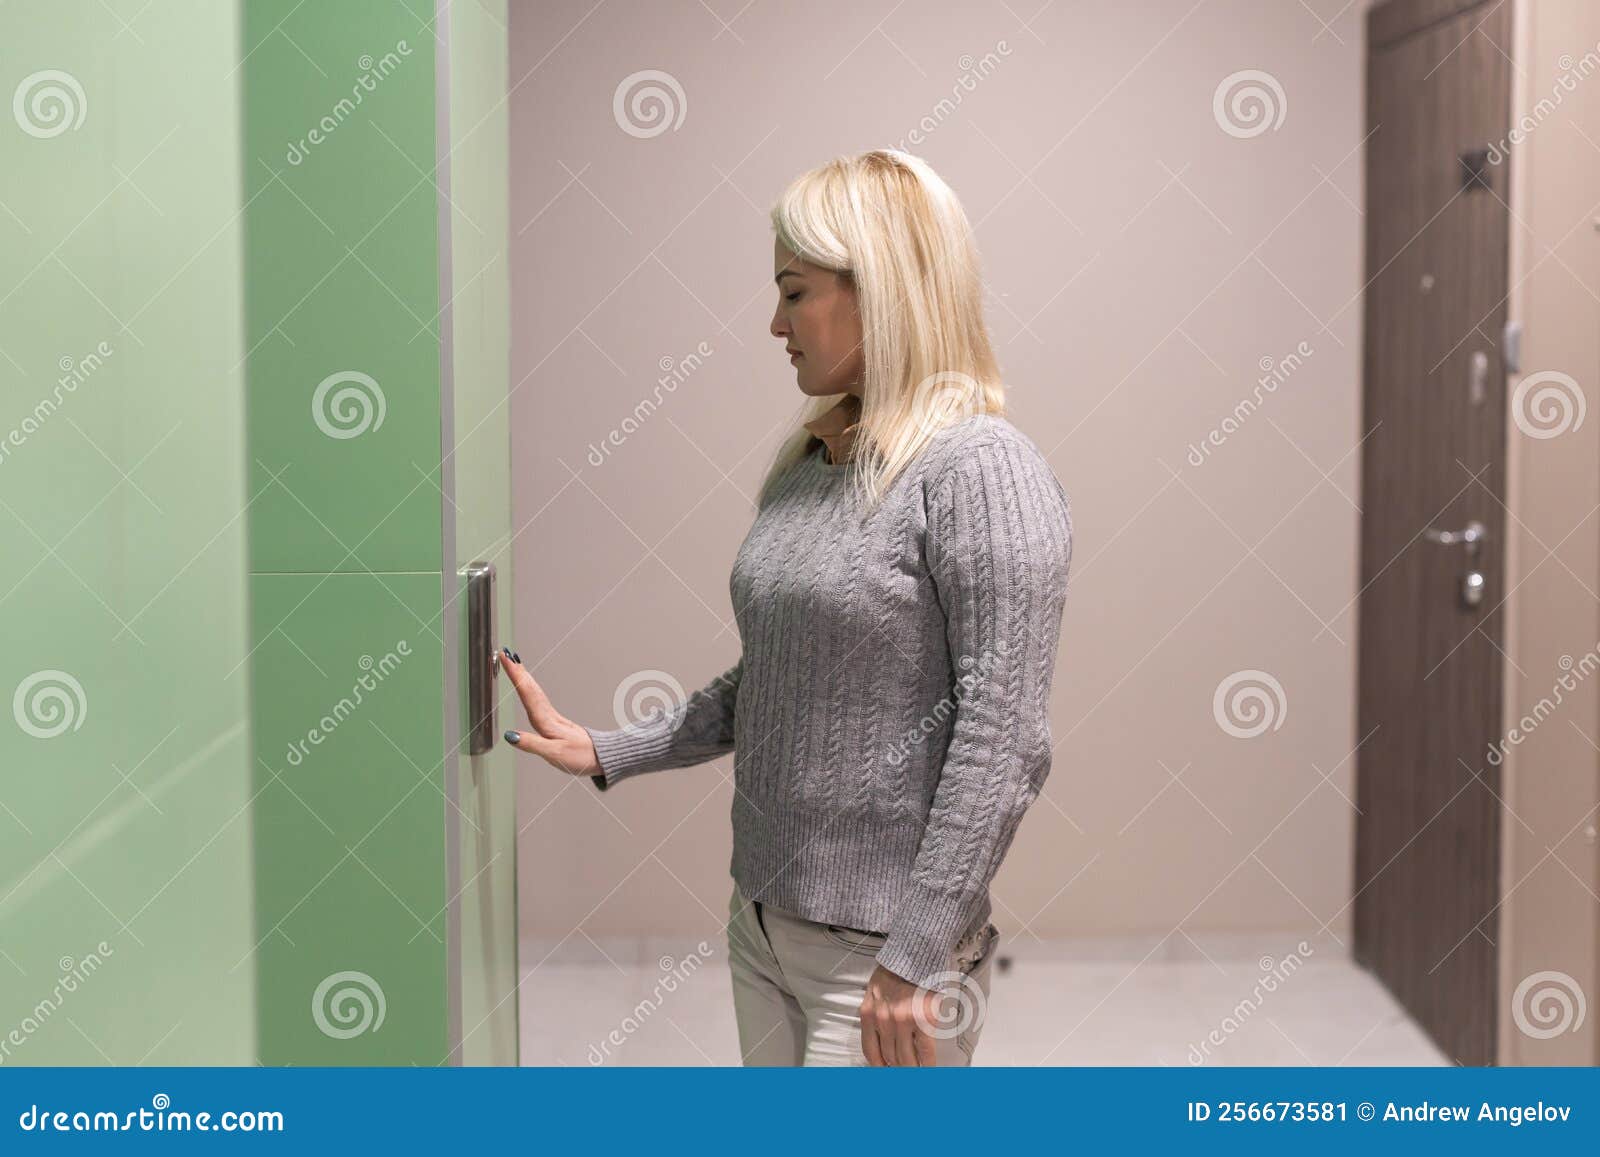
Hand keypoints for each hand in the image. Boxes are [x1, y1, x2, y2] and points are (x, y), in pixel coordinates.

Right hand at [497, 648, 601, 776]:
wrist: (601, 757)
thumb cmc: (580, 756)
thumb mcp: (554, 754)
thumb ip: (531, 744)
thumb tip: (510, 736)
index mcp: (547, 722)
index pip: (528, 694)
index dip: (516, 676)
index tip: (507, 659)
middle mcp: (549, 716)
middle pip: (531, 689)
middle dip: (518, 671)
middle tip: (506, 654)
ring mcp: (553, 717)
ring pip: (535, 693)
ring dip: (523, 677)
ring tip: (513, 664)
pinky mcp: (555, 722)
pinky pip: (539, 700)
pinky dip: (530, 689)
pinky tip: (528, 688)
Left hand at [859, 964, 942, 1065]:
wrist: (916, 953)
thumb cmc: (897, 970)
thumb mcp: (874, 990)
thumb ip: (875, 1014)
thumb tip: (883, 1041)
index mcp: (868, 1013)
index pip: (870, 1051)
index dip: (879, 1066)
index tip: (886, 1072)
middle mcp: (883, 1020)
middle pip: (889, 1057)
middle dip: (897, 1069)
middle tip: (904, 1074)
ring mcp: (903, 1021)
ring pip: (906, 1058)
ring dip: (911, 1069)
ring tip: (916, 1074)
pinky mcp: (924, 1020)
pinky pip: (925, 1052)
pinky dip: (927, 1064)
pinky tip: (929, 1068)